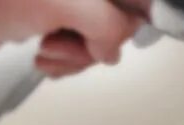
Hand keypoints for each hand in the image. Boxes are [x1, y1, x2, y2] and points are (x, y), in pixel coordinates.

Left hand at [0, 0, 140, 77]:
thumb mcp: (61, 2)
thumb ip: (106, 23)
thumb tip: (112, 52)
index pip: (140, 1)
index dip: (129, 21)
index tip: (106, 39)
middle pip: (121, 19)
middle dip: (96, 44)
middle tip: (63, 44)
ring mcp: (72, 1)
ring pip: (101, 37)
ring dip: (77, 56)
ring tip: (47, 51)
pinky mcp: (54, 16)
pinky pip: (80, 44)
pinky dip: (66, 59)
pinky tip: (43, 56)